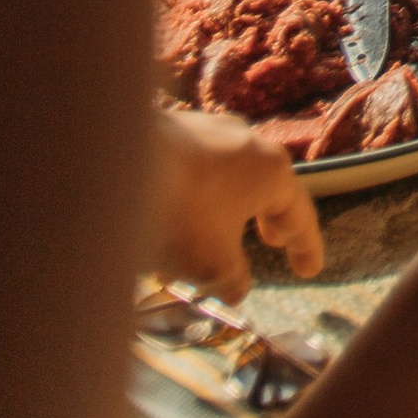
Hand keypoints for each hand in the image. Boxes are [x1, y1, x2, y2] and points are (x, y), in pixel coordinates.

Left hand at [152, 105, 324, 300]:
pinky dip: (190, 195)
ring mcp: (201, 128)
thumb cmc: (181, 215)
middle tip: (270, 239)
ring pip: (223, 175)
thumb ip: (232, 279)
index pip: (298, 213)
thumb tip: (237, 288)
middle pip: (262, 185)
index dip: (306, 247)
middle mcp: (242, 140)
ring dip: (222, 207)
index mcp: (270, 170)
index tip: (309, 270)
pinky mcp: (163, 129)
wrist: (109, 166)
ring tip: (209, 235)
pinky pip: (189, 168)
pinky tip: (169, 215)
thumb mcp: (213, 264)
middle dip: (265, 216)